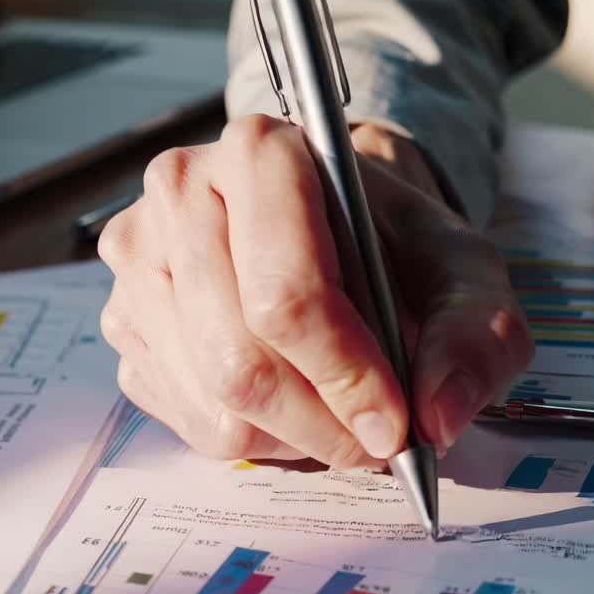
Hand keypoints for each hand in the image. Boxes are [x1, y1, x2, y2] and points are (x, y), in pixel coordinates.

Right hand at [98, 115, 532, 466]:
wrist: (322, 211)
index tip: (395, 424)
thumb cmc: (384, 234)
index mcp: (257, 153)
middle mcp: (177, 195)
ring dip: (288, 434)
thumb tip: (438, 419)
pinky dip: (247, 431)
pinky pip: (181, 415)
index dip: (344, 375)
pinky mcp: (120, 316)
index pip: (284, 296)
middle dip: (319, 422)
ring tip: (333, 412)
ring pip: (210, 399)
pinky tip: (283, 399)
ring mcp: (136, 260)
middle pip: (238, 360)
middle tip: (372, 441)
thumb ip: (473, 333)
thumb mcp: (459, 265)